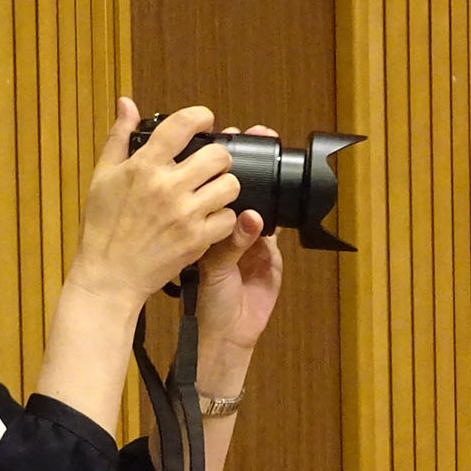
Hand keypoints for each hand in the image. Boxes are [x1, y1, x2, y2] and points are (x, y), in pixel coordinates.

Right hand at [69, 98, 239, 307]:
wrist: (108, 276)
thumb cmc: (102, 228)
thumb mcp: (102, 177)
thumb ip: (118, 137)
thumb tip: (126, 103)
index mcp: (144, 166)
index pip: (184, 124)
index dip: (201, 116)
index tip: (205, 120)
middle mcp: (168, 186)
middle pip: (217, 155)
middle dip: (218, 157)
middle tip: (210, 165)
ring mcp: (185, 214)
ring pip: (230, 186)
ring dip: (224, 186)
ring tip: (212, 192)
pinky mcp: (197, 240)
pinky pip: (229, 219)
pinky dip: (223, 218)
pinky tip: (209, 219)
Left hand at [195, 125, 285, 385]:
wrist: (223, 336)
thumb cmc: (203, 303)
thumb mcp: (200, 266)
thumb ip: (213, 238)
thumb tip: (235, 213)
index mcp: (199, 222)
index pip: (206, 183)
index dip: (212, 159)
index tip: (216, 133)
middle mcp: (225, 226)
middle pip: (234, 185)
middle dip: (239, 161)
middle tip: (245, 137)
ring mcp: (250, 238)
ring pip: (256, 201)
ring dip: (260, 182)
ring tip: (259, 162)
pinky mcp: (270, 254)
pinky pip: (272, 229)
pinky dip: (271, 217)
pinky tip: (267, 208)